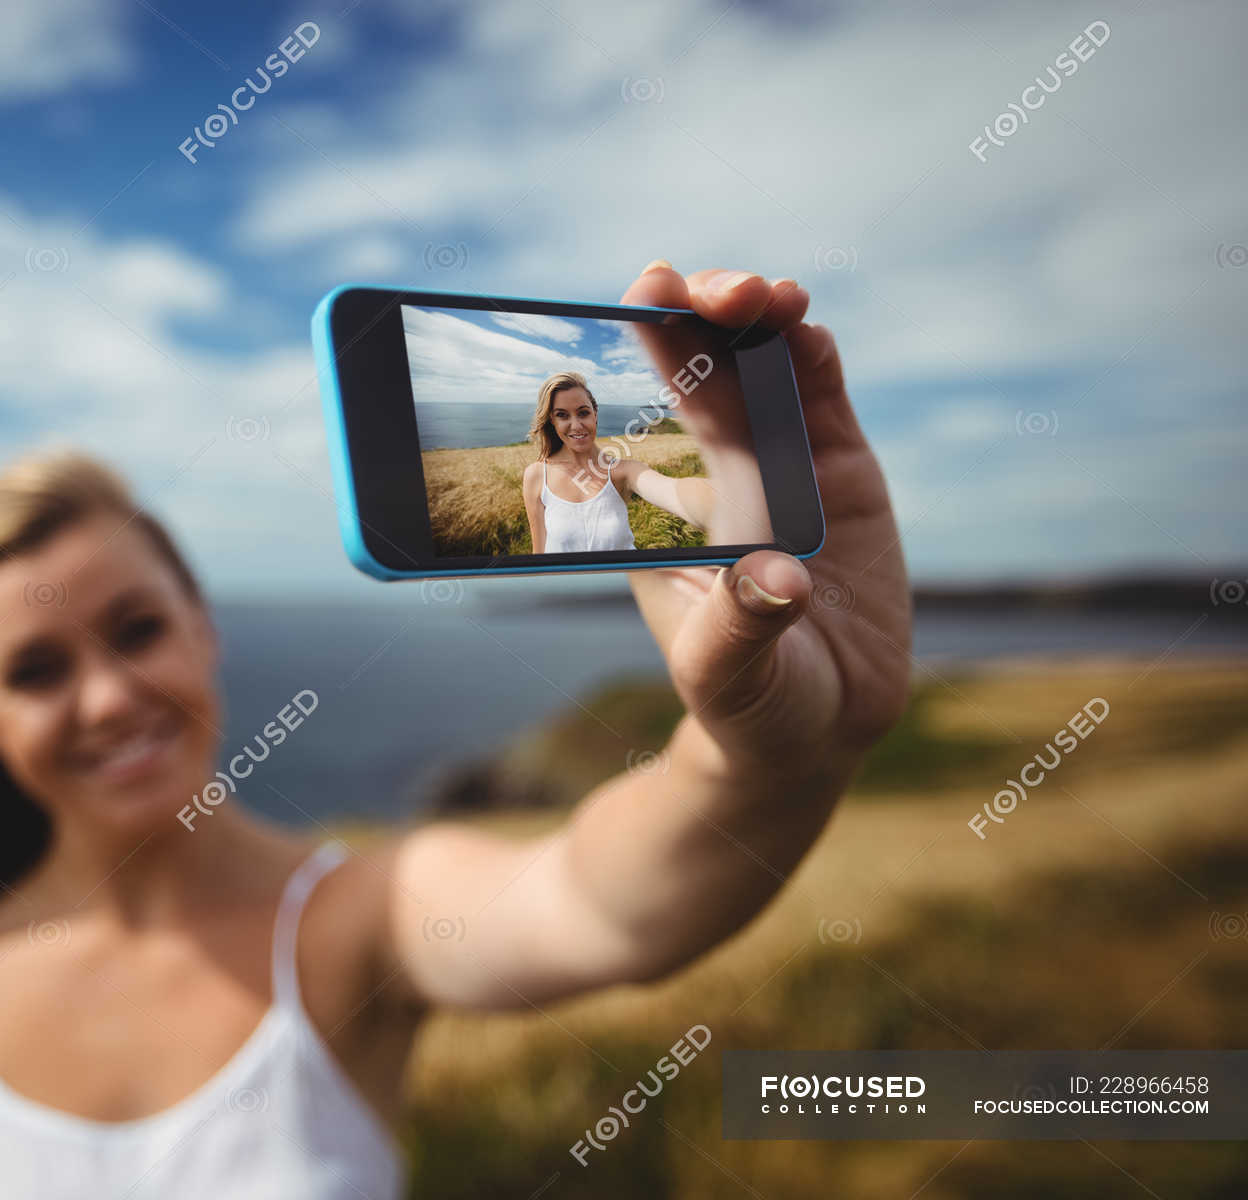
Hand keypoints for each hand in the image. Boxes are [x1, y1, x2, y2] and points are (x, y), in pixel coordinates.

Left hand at [620, 262, 911, 776]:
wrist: (821, 728)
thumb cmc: (748, 702)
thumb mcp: (726, 674)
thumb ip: (741, 630)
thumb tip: (779, 581)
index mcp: (668, 508)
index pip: (647, 407)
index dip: (645, 345)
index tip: (643, 293)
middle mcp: (721, 471)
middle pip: (705, 366)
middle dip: (705, 313)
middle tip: (711, 291)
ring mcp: (782, 463)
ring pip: (765, 366)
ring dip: (762, 319)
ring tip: (768, 296)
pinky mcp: (839, 470)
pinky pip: (822, 399)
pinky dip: (813, 357)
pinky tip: (805, 332)